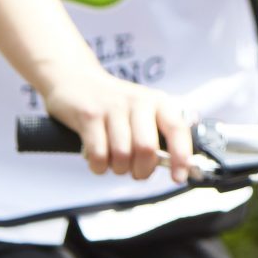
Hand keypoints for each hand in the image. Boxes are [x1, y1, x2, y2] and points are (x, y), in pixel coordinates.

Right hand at [39, 73, 192, 182]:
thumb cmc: (115, 106)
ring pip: (122, 155)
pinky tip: (99, 160)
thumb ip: (158, 137)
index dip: (181, 156)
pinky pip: (98, 155)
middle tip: (136, 172)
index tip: (179, 177)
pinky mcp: (89, 115)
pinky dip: (99, 167)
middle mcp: (137, 101)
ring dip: (119, 169)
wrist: (76, 80)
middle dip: (142, 170)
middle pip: (146, 148)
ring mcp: (112, 107)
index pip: (177, 129)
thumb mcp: (143, 113)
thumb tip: (175, 168)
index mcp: (157, 102)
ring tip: (115, 162)